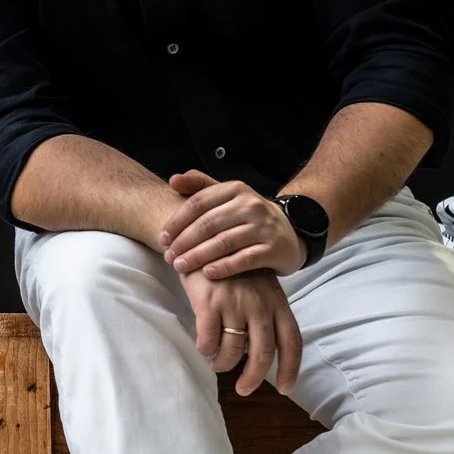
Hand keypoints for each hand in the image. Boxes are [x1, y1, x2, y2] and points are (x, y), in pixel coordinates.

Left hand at [160, 169, 302, 278]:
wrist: (291, 232)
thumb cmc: (248, 216)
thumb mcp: (227, 196)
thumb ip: (200, 186)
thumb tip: (173, 180)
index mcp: (235, 190)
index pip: (198, 203)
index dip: (176, 222)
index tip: (162, 239)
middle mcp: (251, 205)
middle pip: (208, 224)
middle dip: (184, 242)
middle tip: (168, 257)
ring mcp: (264, 227)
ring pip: (224, 242)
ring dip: (198, 256)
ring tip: (180, 267)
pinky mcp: (274, 248)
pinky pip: (245, 259)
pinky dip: (224, 267)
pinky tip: (208, 274)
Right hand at [179, 264, 301, 395]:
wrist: (203, 241)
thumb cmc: (232, 270)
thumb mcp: (260, 289)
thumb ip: (266, 317)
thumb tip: (261, 354)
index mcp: (277, 302)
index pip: (291, 342)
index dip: (290, 369)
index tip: (284, 388)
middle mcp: (259, 305)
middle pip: (263, 353)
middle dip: (253, 378)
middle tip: (243, 389)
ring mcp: (234, 303)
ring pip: (232, 351)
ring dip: (223, 364)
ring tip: (217, 363)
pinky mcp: (209, 303)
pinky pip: (208, 340)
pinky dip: (205, 349)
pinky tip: (203, 346)